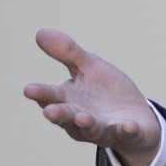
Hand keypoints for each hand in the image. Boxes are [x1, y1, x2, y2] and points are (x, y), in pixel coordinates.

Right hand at [23, 28, 161, 165]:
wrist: (136, 117)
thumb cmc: (106, 92)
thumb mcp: (90, 68)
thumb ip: (68, 54)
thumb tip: (40, 32)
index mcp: (71, 100)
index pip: (52, 96)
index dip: (41, 93)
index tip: (29, 89)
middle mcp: (82, 118)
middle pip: (68, 116)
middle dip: (59, 114)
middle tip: (49, 111)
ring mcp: (105, 128)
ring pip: (92, 129)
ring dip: (87, 124)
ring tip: (82, 117)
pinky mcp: (128, 134)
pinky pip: (127, 134)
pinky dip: (127, 130)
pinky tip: (128, 125)